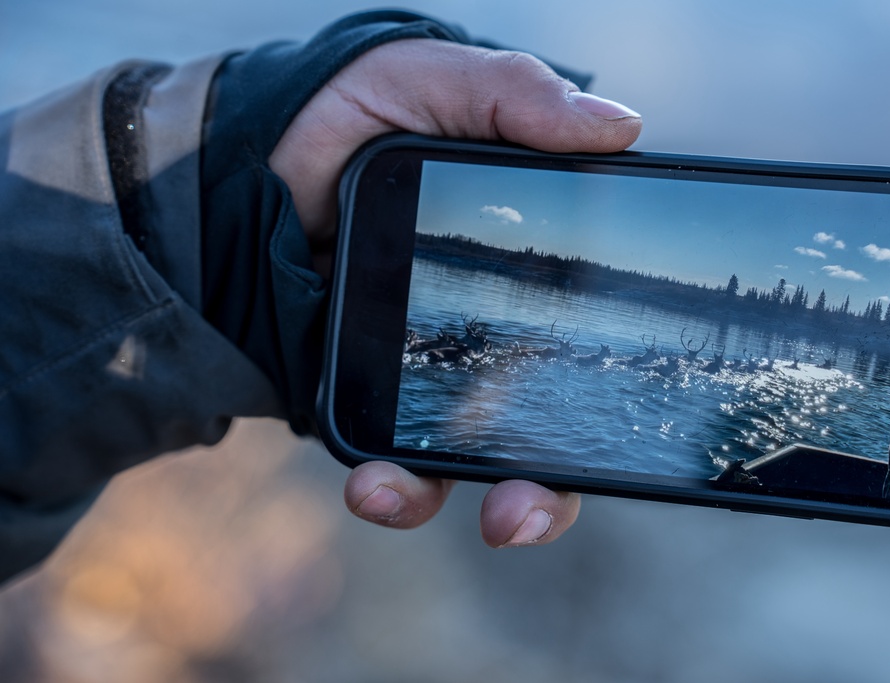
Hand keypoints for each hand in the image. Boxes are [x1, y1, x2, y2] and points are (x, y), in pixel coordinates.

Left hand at [269, 38, 641, 546]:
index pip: (591, 333)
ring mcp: (418, 374)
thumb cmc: (342, 114)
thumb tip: (619, 129)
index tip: (638, 406)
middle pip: (539, 432)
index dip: (618, 377)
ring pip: (461, 466)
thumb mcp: (426, 82)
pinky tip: (373, 483)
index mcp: (523, 272)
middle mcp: (484, 337)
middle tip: (525, 509)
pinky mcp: (357, 398)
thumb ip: (510, 94)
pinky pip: (384, 458)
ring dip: (463, 499)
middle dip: (545, 490)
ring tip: (444, 505)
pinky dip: (388, 485)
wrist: (231, 155)